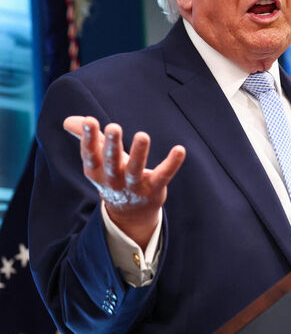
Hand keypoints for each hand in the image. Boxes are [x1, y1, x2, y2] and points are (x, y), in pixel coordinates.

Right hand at [63, 116, 185, 248]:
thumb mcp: (99, 161)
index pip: (90, 154)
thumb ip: (87, 138)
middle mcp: (114, 180)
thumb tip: (68, 120)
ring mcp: (134, 186)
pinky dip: (172, 163)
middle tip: (113, 127)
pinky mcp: (154, 189)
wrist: (130, 213)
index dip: (88, 139)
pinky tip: (180, 150)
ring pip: (136, 170)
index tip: (90, 121)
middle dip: (111, 145)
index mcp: (97, 171)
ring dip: (139, 153)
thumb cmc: (114, 176)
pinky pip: (163, 175)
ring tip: (142, 135)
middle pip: (112, 162)